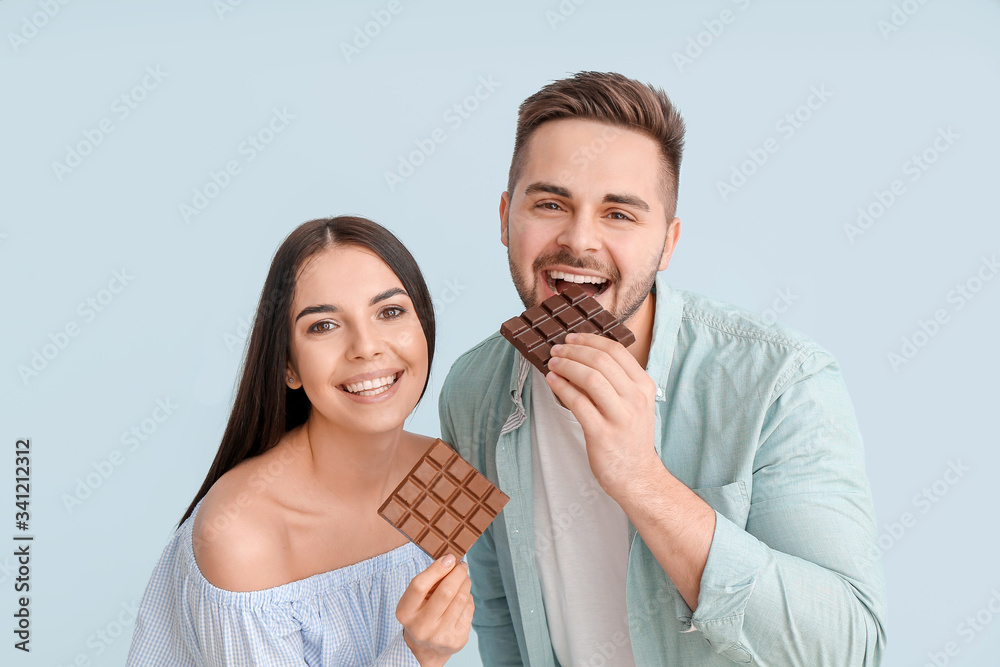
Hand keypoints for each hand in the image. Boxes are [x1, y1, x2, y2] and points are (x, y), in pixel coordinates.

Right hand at [396, 554, 473, 666]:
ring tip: (464, 578)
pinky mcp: (457, 640)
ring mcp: (441, 636)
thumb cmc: (420, 614)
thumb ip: (429, 580)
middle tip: (462, 566)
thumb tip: (451, 561)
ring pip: (461, 599)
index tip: (449, 558)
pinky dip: (468, 598)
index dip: (436, 568)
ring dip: (466, 583)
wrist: (426, 648)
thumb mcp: (415, 599)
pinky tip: (462, 597)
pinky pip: (469, 609)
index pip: (419, 585)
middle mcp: (421, 627)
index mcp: (405, 613)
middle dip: (458, 573)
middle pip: (446, 592)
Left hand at [546, 332, 658, 497]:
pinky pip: (578, 402)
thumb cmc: (630, 438)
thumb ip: (618, 381)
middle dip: (573, 351)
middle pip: (601, 361)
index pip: (616, 350)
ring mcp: (620, 416)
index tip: (571, 338)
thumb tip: (584, 356)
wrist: (638, 476)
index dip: (589, 340)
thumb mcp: (635, 404)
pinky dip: (561, 387)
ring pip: (589, 378)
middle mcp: (635, 398)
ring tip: (551, 364)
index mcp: (644, 386)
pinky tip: (552, 381)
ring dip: (566, 366)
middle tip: (556, 350)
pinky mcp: (602, 433)